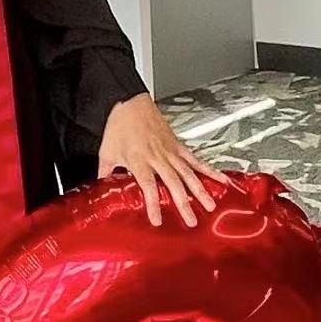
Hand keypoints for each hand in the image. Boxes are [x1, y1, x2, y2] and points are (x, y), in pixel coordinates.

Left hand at [97, 93, 234, 227]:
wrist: (128, 101)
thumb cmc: (118, 124)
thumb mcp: (106, 151)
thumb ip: (106, 171)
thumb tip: (101, 185)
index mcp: (139, 160)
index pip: (148, 187)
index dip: (153, 204)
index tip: (157, 220)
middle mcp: (157, 157)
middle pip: (174, 183)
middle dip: (183, 204)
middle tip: (191, 220)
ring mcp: (170, 151)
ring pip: (188, 173)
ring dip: (200, 190)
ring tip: (210, 205)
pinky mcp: (177, 144)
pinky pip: (195, 159)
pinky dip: (208, 169)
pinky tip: (220, 178)